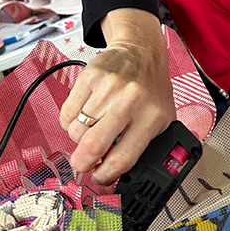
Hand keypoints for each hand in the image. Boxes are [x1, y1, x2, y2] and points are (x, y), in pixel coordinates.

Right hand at [59, 9, 175, 184]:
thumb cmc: (152, 89)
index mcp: (152, 117)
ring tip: (89, 133)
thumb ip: (147, 144)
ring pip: (77, 131)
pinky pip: (67, 113)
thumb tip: (121, 173)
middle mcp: (131, 102)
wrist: (142, 52)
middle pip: (94, 145)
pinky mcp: (90, 77)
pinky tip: (83, 117)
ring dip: (78, 140)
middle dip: (82, 163)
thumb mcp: (162, 118)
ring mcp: (109, 88)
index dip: (107, 175)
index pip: (124, 157)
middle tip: (82, 165)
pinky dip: (70, 122)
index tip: (100, 179)